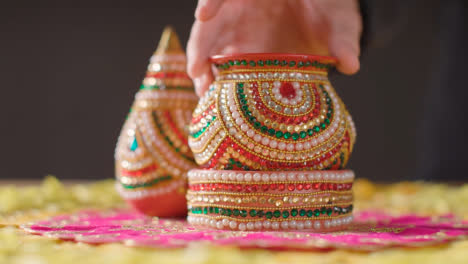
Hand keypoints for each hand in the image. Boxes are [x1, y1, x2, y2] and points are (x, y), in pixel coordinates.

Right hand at [187, 0, 361, 95]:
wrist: (330, 14)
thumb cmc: (331, 6)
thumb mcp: (339, 18)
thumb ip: (343, 37)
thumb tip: (350, 64)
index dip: (214, 0)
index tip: (204, 14)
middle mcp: (243, 7)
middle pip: (210, 23)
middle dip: (200, 46)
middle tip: (197, 72)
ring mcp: (239, 29)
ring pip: (210, 46)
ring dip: (203, 69)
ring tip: (204, 94)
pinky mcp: (240, 48)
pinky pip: (222, 63)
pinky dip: (216, 80)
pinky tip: (215, 100)